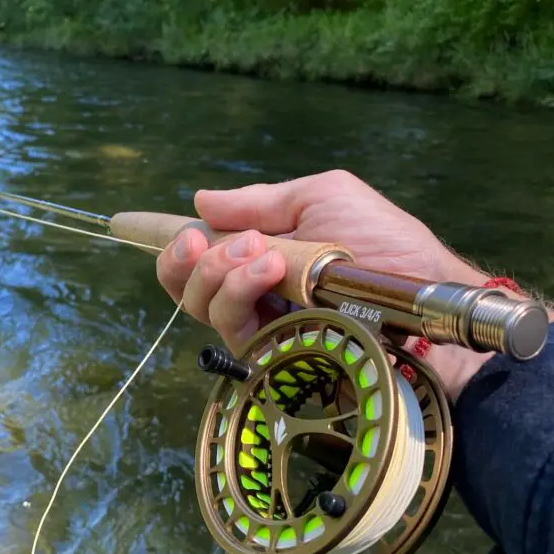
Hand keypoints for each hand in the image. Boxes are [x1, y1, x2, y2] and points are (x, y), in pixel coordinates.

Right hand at [156, 170, 508, 400]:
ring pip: (199, 306)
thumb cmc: (387, 244)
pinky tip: (269, 269)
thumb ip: (260, 202)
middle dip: (186, 257)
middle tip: (226, 241)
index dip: (165, 241)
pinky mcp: (274, 354)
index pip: (199, 253)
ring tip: (264, 254)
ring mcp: (263, 326)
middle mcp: (254, 292)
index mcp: (261, 254)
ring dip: (219, 272)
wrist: (429, 299)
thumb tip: (199, 201)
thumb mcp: (323, 198)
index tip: (123, 223)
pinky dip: (239, 291)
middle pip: (183, 285)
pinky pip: (229, 328)